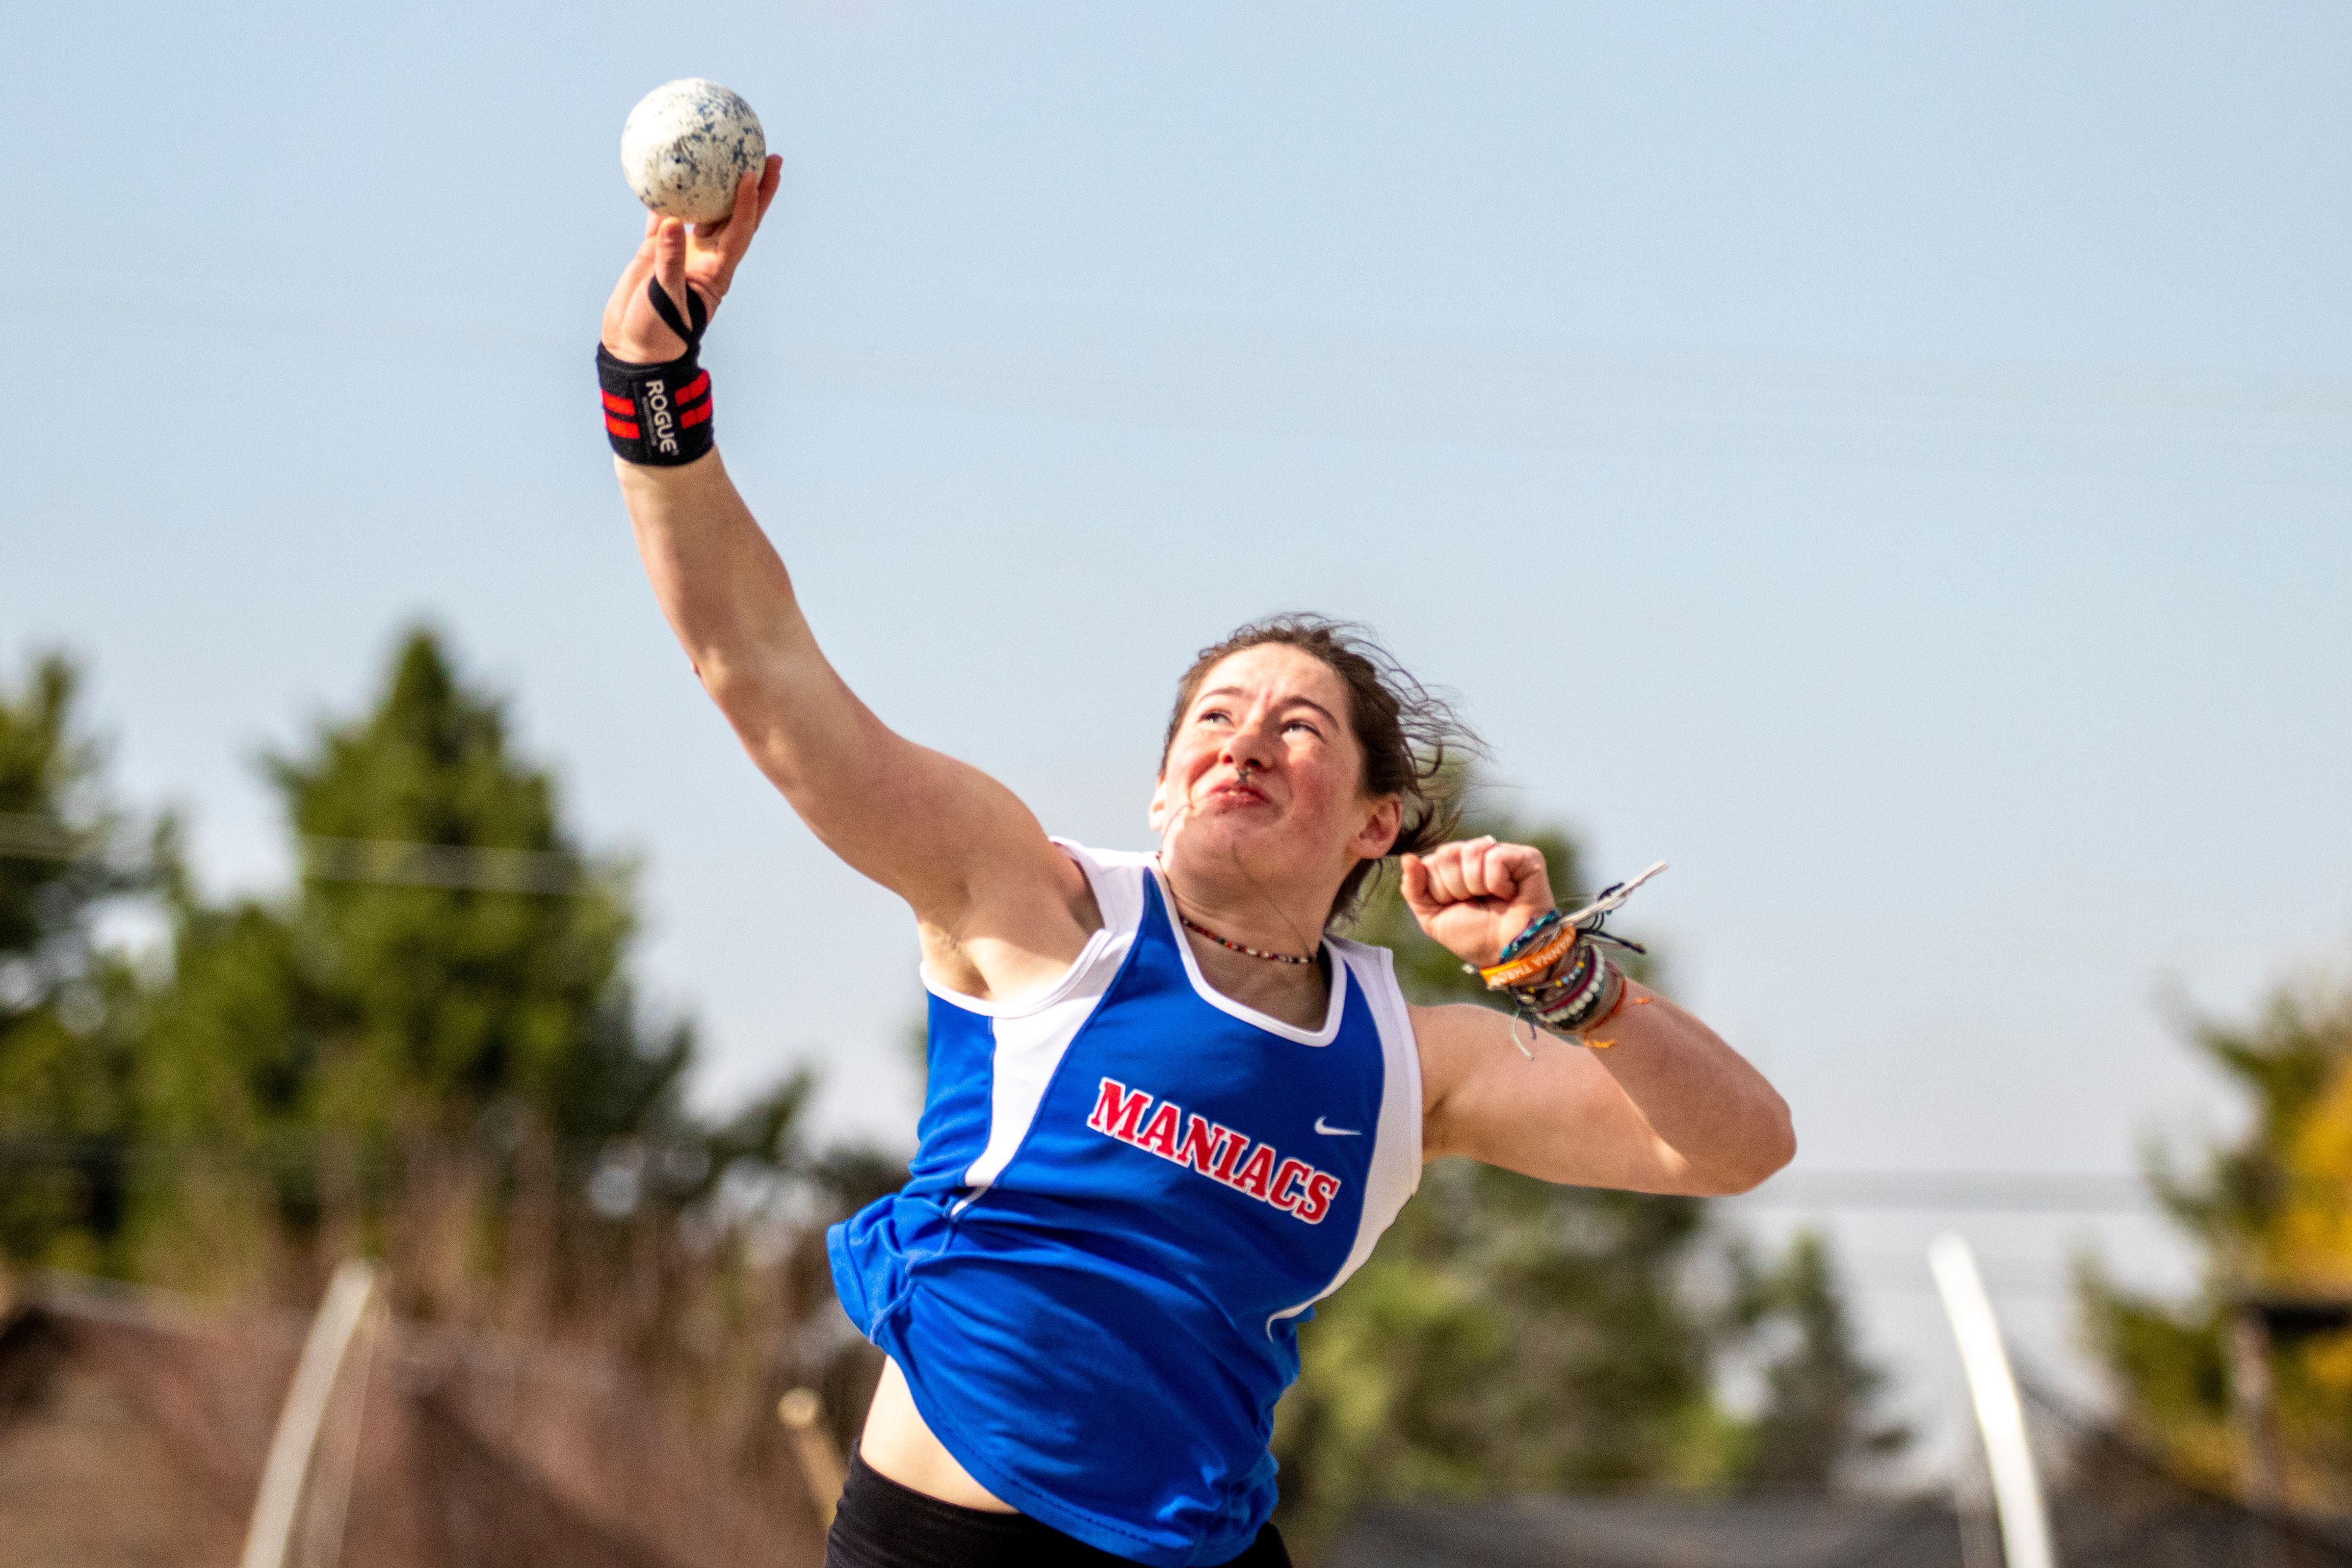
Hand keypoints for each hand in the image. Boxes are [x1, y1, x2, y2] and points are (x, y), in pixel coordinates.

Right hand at [601, 155, 783, 361]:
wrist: (634, 347)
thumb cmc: (657, 333)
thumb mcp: (666, 300)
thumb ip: (669, 264)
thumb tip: (672, 223)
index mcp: (716, 270)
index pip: (740, 230)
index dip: (749, 202)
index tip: (754, 174)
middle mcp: (706, 256)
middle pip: (737, 214)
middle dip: (756, 187)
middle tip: (768, 154)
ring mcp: (683, 251)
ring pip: (706, 209)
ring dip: (718, 183)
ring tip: (726, 150)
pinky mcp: (657, 249)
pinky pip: (665, 214)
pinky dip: (667, 193)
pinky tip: (666, 167)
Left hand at [1400, 837, 1557, 968]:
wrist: (1506, 954)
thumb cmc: (1474, 936)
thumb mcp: (1433, 917)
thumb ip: (1414, 889)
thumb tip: (1407, 858)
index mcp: (1455, 866)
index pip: (1431, 861)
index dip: (1439, 890)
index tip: (1457, 906)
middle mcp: (1477, 855)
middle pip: (1447, 853)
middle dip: (1456, 887)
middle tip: (1475, 903)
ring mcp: (1501, 853)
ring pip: (1471, 852)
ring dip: (1476, 886)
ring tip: (1492, 899)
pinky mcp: (1526, 857)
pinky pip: (1496, 857)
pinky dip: (1497, 883)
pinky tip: (1508, 894)